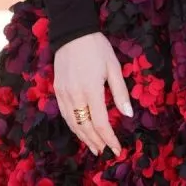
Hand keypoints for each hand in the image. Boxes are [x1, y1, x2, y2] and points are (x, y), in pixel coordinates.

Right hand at [54, 32, 131, 154]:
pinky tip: (81, 130)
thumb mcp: (114, 67)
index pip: (101, 123)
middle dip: (96, 142)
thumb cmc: (98, 48)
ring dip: (83, 137)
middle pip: (85, 127)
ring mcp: (63, 94)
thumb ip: (120, 93)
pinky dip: (73, 126)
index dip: (109, 138)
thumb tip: (128, 114)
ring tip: (94, 146)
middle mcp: (74, 95)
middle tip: (105, 151)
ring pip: (72, 123)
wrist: (72, 34)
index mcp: (91, 90)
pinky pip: (65, 114)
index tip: (117, 149)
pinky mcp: (57, 91)